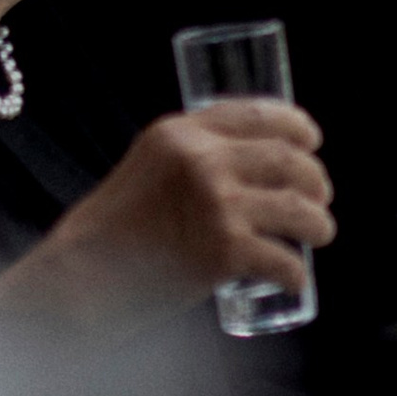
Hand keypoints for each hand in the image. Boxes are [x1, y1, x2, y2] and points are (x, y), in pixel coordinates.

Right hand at [26, 102, 334, 318]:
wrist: (75, 281)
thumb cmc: (110, 232)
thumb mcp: (146, 168)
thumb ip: (190, 158)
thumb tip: (249, 161)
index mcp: (181, 133)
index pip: (258, 114)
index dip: (297, 126)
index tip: (312, 142)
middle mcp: (202, 161)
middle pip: (290, 161)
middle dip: (316, 181)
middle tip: (320, 201)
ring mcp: (217, 205)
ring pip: (300, 210)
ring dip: (320, 225)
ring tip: (318, 235)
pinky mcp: (224, 251)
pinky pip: (285, 262)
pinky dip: (296, 275)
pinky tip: (294, 280)